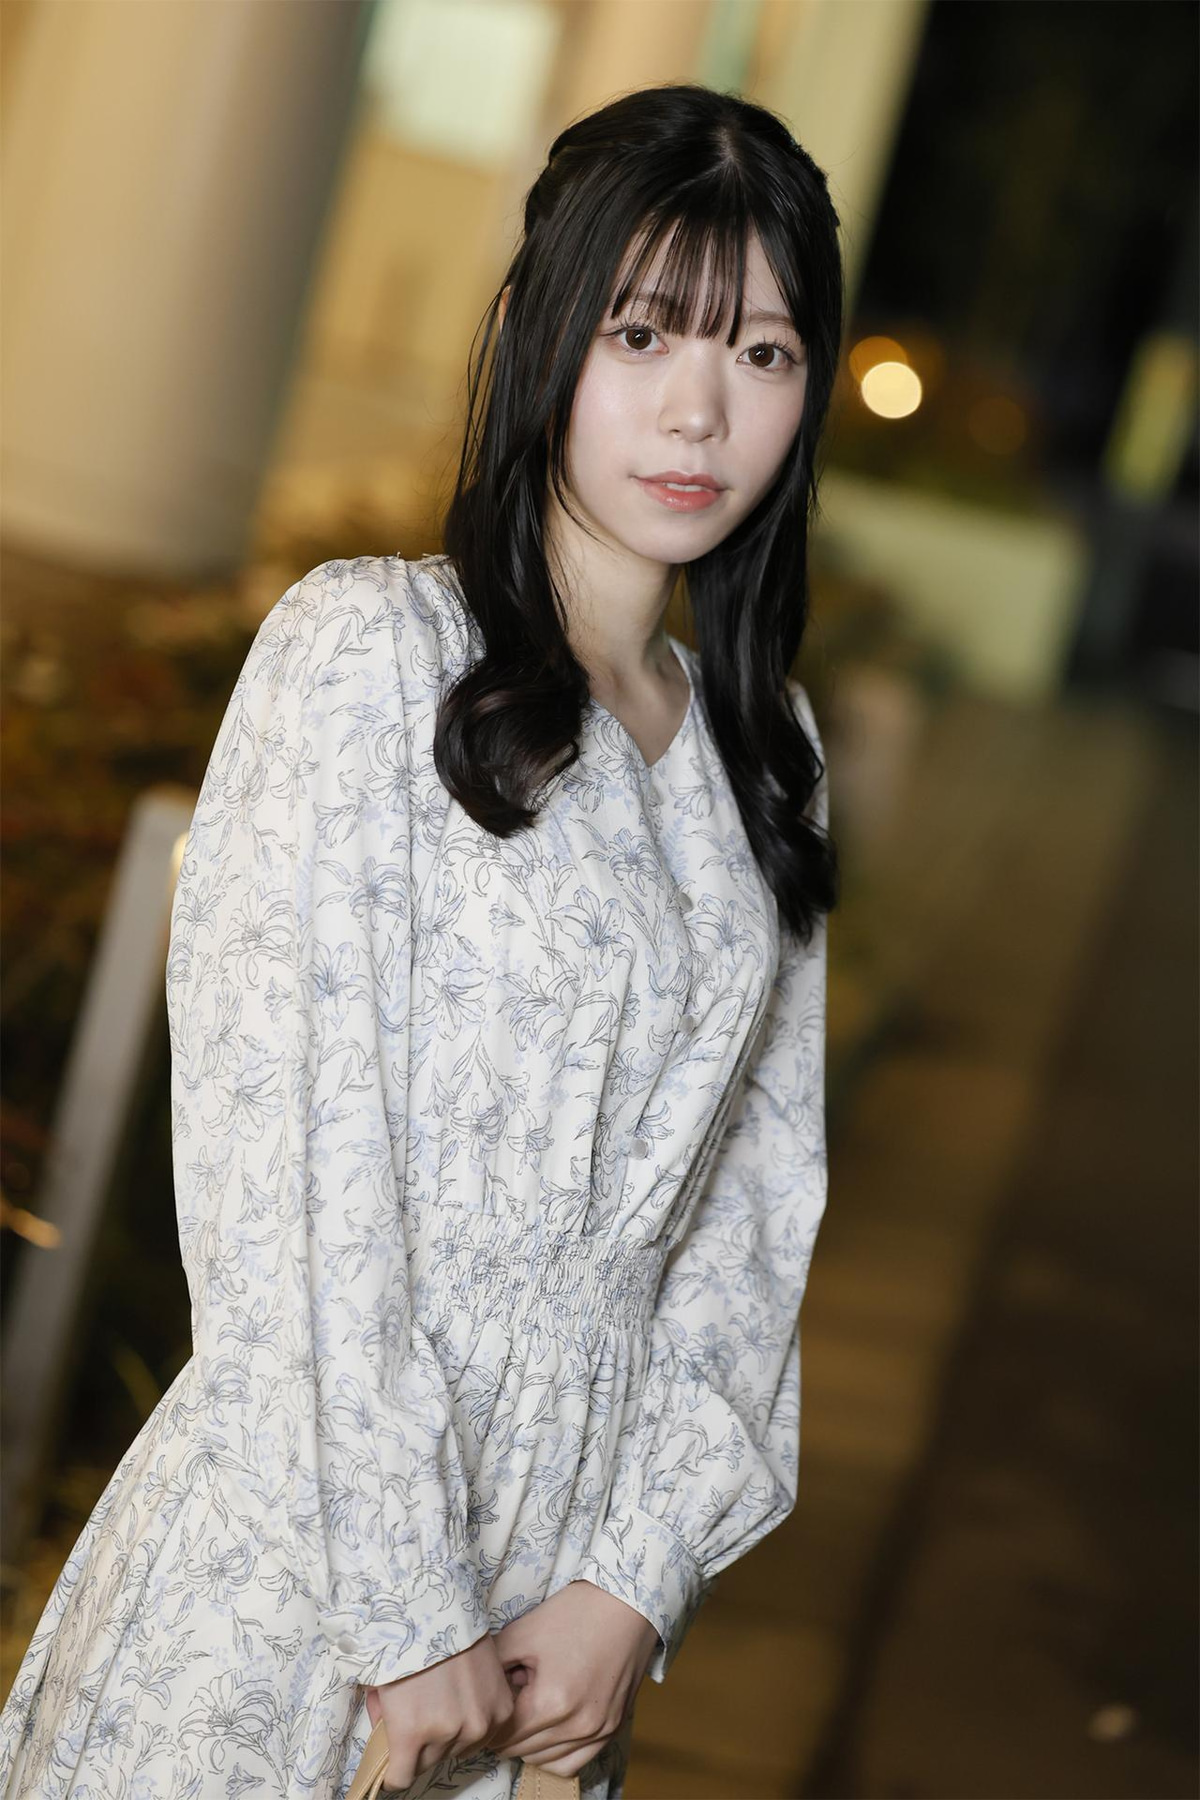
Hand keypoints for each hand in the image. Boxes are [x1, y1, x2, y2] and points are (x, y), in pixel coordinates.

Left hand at [364, 1632, 515, 1788]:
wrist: (439, 1605)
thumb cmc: (403, 1641)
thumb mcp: (379, 1687)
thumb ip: (383, 1723)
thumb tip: (388, 1738)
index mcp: (412, 1732)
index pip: (401, 1779)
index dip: (393, 1771)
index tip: (392, 1761)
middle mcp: (448, 1733)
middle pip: (430, 1763)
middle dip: (420, 1748)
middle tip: (417, 1719)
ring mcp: (479, 1721)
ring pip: (459, 1749)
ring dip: (449, 1736)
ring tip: (443, 1703)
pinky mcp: (501, 1707)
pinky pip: (486, 1733)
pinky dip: (475, 1722)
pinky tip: (465, 1700)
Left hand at [482, 1579, 660, 1777]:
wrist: (626, 1604)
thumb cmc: (575, 1613)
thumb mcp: (524, 1633)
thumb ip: (494, 1667)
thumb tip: (479, 1691)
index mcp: (551, 1702)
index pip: (502, 1735)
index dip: (489, 1720)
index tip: (485, 1706)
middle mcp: (577, 1725)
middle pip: (521, 1751)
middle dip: (507, 1730)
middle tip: (507, 1701)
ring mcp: (598, 1731)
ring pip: (545, 1761)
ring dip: (528, 1744)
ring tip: (527, 1711)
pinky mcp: (612, 1729)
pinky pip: (574, 1763)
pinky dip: (555, 1755)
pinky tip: (547, 1731)